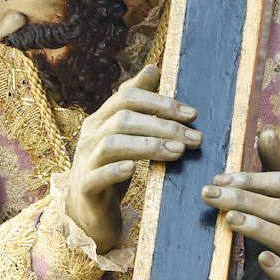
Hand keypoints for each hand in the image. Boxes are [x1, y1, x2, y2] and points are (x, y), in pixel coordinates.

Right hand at [65, 64, 201, 252]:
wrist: (88, 211)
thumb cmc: (111, 168)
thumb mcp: (125, 134)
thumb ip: (137, 104)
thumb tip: (153, 68)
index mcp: (100, 119)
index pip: (127, 97)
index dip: (161, 102)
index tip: (192, 115)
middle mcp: (90, 136)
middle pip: (124, 119)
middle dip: (163, 125)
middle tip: (195, 138)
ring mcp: (85, 161)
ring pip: (112, 145)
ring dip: (148, 146)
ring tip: (178, 152)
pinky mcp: (86, 188)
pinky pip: (97, 176)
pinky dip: (115, 170)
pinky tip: (134, 168)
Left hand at [202, 129, 279, 279]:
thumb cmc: (265, 239)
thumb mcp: (265, 203)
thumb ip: (269, 168)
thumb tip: (268, 130)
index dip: (249, 177)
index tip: (217, 177)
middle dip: (243, 198)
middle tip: (209, 194)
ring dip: (257, 227)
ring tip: (229, 220)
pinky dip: (276, 266)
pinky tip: (260, 258)